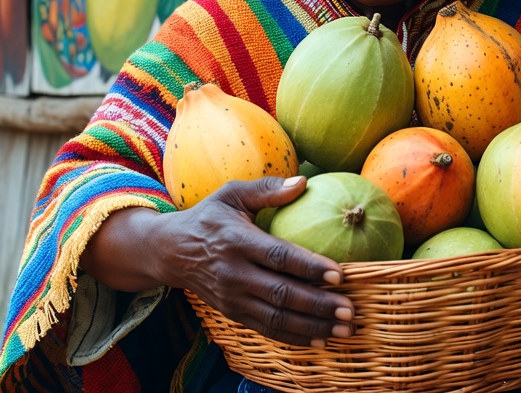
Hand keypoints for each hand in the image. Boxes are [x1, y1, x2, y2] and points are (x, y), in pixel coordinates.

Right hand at [82, 175, 354, 347]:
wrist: (170, 251)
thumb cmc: (210, 216)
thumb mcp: (232, 194)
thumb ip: (267, 189)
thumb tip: (303, 181)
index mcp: (237, 241)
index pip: (278, 257)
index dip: (309, 267)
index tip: (338, 274)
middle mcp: (234, 273)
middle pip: (281, 293)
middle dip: (318, 304)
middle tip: (350, 310)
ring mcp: (232, 298)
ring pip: (276, 318)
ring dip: (312, 326)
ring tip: (343, 329)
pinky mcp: (232, 313)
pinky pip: (266, 329)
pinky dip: (293, 337)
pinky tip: (319, 339)